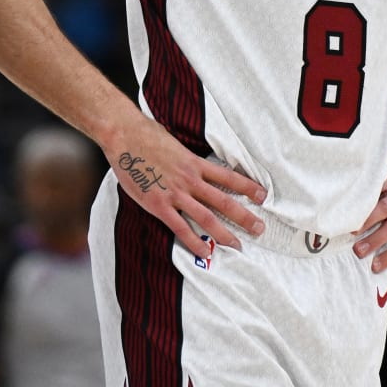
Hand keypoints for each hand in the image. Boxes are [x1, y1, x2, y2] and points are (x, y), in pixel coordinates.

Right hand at [102, 116, 265, 261]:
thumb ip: (186, 158)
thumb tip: (193, 163)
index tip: (262, 196)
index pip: (228, 177)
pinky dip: (194, 241)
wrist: (124, 135)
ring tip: (238, 245)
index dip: (247, 187)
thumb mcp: (175, 143)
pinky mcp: (158, 204)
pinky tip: (204, 251)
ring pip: (206, 217)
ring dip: (224, 233)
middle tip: (259, 229)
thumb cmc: (146, 135)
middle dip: (244, 216)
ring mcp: (175, 193)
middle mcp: (189, 179)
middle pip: (224, 201)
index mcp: (194, 162)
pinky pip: (180, 227)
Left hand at [352, 132, 386, 272]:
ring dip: (375, 241)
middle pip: (383, 209)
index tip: (344, 208)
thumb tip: (341, 190)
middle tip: (348, 233)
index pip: (375, 187)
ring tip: (359, 252)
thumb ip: (374, 181)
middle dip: (366, 222)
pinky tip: (377, 265)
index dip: (360, 198)